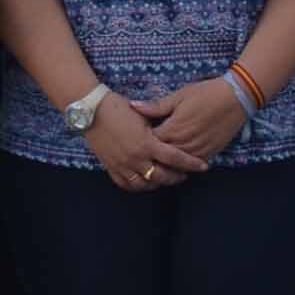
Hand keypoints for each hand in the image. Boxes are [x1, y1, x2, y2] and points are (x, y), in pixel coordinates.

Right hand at [85, 100, 205, 192]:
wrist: (91, 111)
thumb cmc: (119, 108)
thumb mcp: (143, 116)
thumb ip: (159, 128)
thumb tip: (176, 136)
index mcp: (146, 144)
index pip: (175, 158)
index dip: (191, 164)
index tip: (203, 166)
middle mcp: (135, 158)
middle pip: (162, 176)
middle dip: (176, 177)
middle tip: (184, 175)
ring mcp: (122, 165)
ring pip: (145, 184)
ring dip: (158, 183)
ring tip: (165, 178)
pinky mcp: (110, 167)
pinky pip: (126, 184)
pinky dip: (138, 185)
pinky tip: (146, 181)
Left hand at [137, 82, 246, 162]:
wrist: (237, 98)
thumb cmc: (206, 93)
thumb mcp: (179, 96)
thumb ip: (155, 106)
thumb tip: (133, 106)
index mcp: (173, 129)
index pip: (149, 143)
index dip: (141, 141)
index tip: (135, 138)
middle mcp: (184, 144)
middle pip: (160, 158)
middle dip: (151, 155)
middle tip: (142, 153)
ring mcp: (197, 151)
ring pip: (175, 165)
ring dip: (166, 164)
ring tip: (157, 160)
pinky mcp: (209, 154)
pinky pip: (191, 165)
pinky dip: (183, 165)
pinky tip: (177, 162)